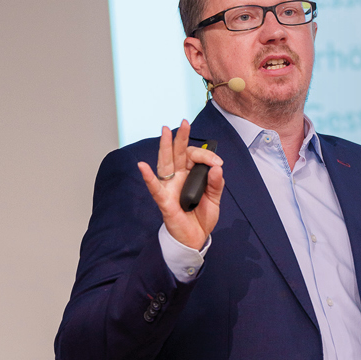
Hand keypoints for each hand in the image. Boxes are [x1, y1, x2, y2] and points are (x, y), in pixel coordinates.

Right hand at [137, 120, 227, 250]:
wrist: (196, 237)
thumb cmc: (201, 216)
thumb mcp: (215, 198)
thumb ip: (216, 183)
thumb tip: (217, 168)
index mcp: (189, 175)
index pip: (194, 158)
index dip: (206, 156)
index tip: (217, 163)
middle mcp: (177, 178)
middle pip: (177, 154)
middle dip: (180, 138)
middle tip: (183, 122)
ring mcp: (169, 187)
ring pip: (165, 164)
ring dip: (165, 148)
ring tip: (165, 132)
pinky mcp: (164, 200)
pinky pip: (154, 187)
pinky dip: (148, 177)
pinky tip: (142, 166)